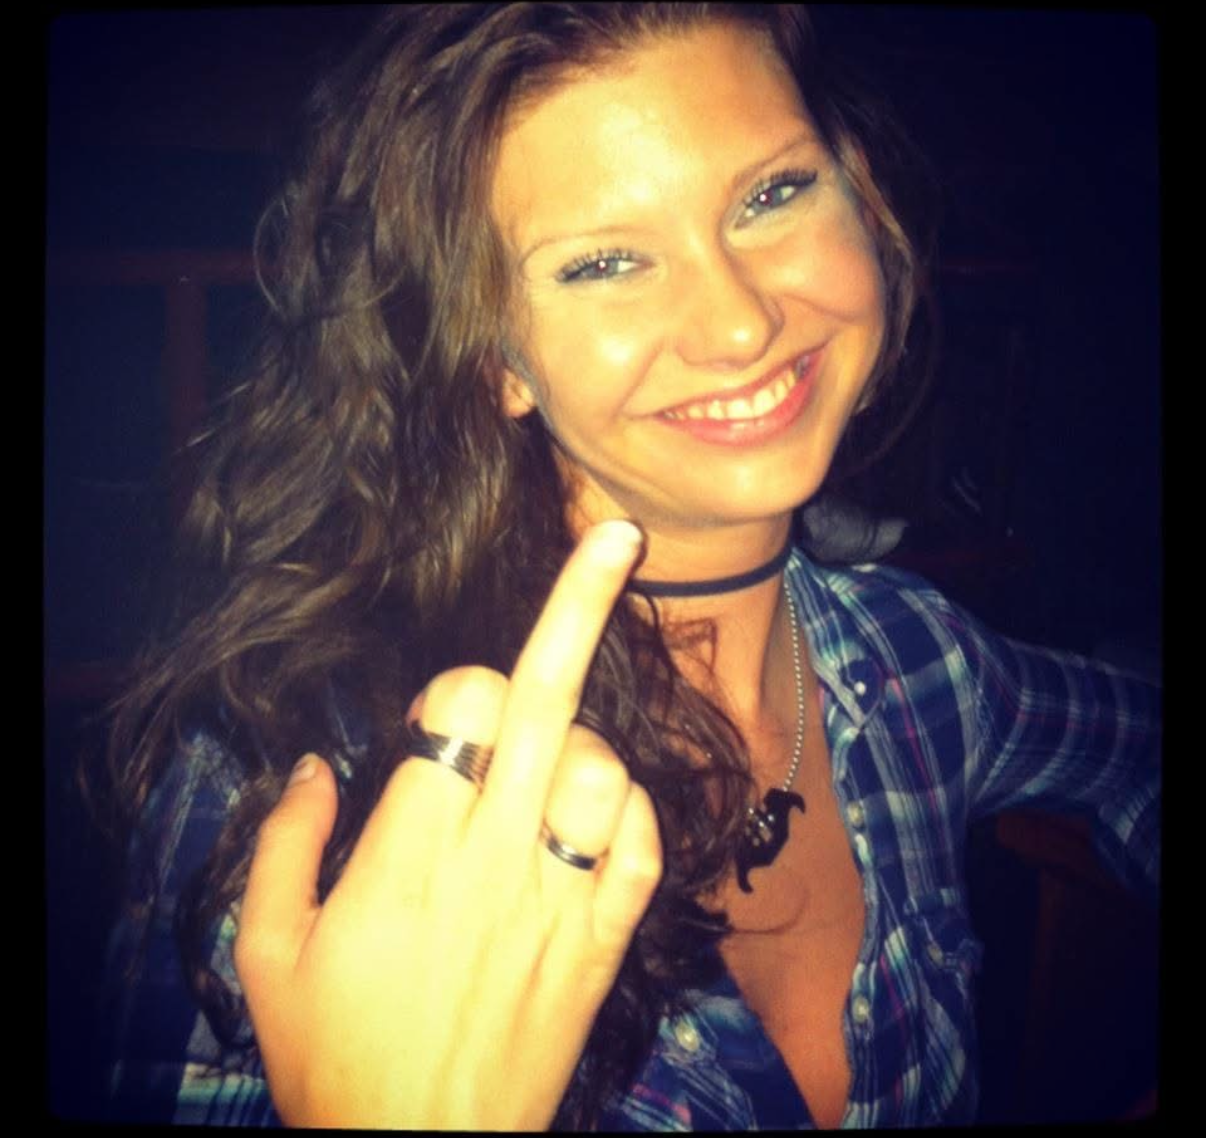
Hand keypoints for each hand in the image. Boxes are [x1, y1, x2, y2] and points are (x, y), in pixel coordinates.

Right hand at [234, 520, 661, 1128]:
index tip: (441, 718)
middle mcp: (496, 861)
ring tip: (554, 769)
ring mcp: (563, 901)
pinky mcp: (605, 945)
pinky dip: (634, 813)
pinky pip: (649, 847)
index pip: (464, 708)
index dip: (458, 688)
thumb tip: (312, 762)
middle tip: (614, 535)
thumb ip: (281, 843)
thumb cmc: (335, 1058)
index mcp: (408, 854)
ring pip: (611, 770)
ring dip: (589, 745)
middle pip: (547, 705)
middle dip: (579, 605)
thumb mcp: (269, 955)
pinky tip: (597, 819)